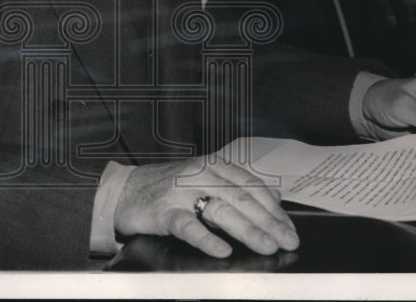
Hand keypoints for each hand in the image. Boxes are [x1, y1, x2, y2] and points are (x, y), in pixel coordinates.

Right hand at [113, 156, 298, 257]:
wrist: (125, 190)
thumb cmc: (169, 188)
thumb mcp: (205, 179)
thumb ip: (237, 186)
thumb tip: (274, 196)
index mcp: (214, 166)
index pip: (252, 186)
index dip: (274, 209)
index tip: (290, 228)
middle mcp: (201, 174)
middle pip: (242, 198)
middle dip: (269, 222)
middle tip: (288, 241)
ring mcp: (181, 192)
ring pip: (220, 210)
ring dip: (247, 230)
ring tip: (266, 246)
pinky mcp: (164, 211)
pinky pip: (188, 226)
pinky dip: (207, 238)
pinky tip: (223, 250)